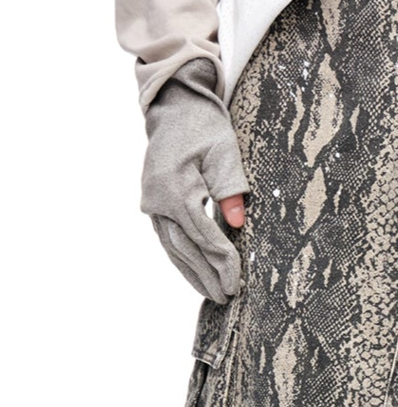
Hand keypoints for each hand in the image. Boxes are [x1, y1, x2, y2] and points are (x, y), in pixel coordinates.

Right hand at [141, 58, 249, 303]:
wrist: (174, 108)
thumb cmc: (205, 127)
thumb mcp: (225, 154)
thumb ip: (231, 190)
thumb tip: (237, 226)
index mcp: (176, 189)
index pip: (204, 236)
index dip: (222, 261)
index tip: (238, 281)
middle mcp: (158, 201)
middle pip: (185, 249)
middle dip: (206, 276)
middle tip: (226, 298)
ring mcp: (151, 203)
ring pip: (172, 248)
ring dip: (192, 274)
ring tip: (211, 294)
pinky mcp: (153, 204)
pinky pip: (168, 238)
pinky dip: (182, 258)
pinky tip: (195, 274)